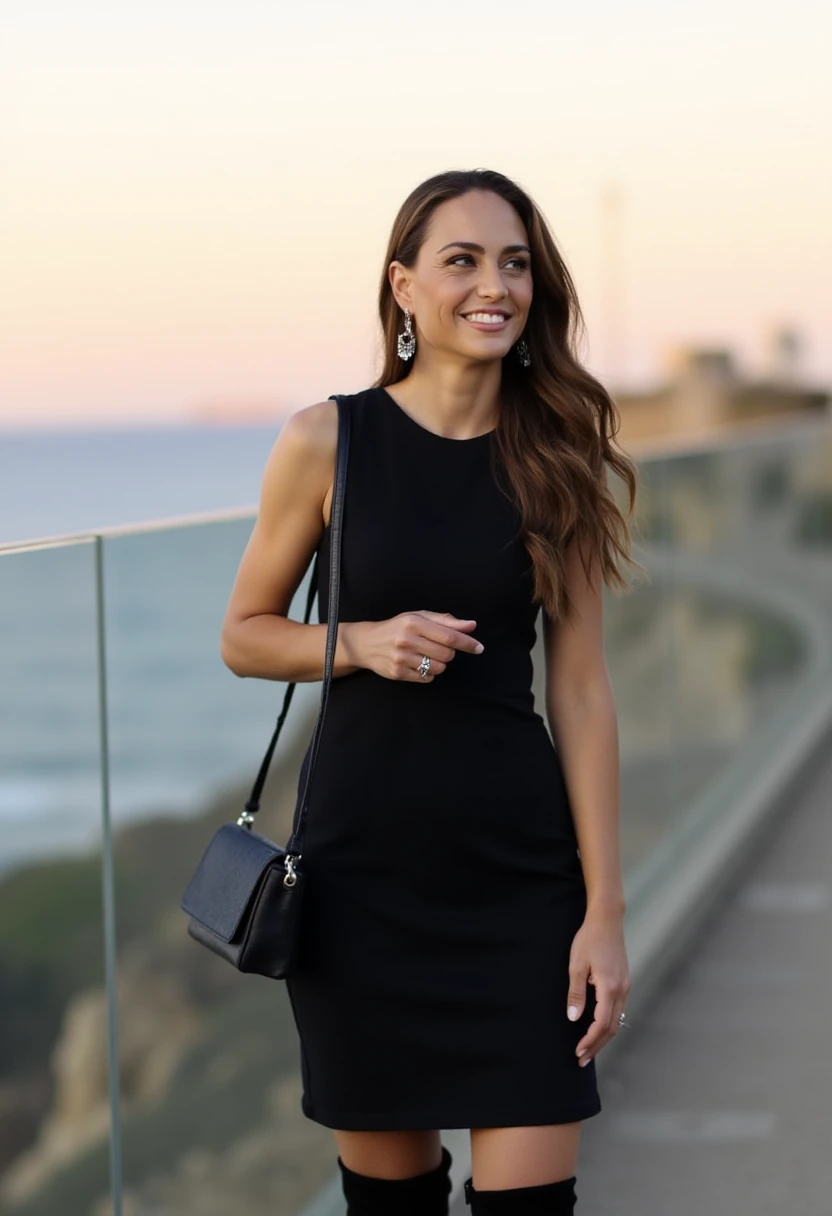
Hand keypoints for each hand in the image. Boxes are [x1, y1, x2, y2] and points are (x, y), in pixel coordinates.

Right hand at [344, 611, 483, 681]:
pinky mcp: (398, 673)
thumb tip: (471, 625)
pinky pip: (426, 678)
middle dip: (448, 653)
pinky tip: (417, 664)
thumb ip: (446, 621)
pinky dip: (427, 673)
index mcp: (414, 622)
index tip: (479, 648)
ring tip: (425, 655)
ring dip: (438, 664)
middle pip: (446, 654)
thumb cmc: (397, 627)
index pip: (449, 636)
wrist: (366, 643)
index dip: (467, 643)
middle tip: (437, 648)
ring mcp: (401, 658)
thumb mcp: (419, 617)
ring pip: (438, 668)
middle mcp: (407, 640)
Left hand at [566, 908, 629, 1065]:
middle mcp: (622, 990)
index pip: (602, 1024)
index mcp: (610, 987)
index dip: (590, 1041)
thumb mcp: (576, 965)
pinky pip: (618, 1010)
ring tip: (588, 1049)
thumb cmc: (589, 939)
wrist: (607, 920)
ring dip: (603, 1037)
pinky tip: (597, 1028)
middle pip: (612, 1028)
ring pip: (617, 1020)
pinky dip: (608, 1024)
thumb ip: (575, 993)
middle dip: (596, 1046)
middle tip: (581, 1059)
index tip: (578, 1052)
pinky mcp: (624, 982)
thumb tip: (574, 1018)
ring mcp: (626, 986)